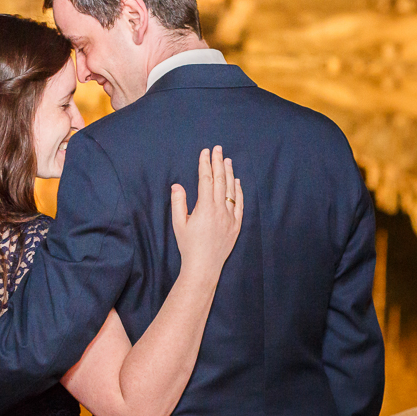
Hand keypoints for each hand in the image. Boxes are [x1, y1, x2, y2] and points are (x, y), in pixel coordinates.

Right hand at [170, 146, 242, 279]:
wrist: (204, 266)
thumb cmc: (188, 246)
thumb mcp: (179, 224)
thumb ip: (178, 202)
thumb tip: (177, 185)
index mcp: (205, 207)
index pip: (206, 179)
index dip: (205, 164)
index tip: (205, 152)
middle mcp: (220, 209)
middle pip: (220, 180)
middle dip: (218, 162)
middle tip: (218, 149)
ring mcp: (230, 217)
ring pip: (231, 190)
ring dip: (229, 173)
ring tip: (227, 160)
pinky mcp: (236, 225)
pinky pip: (239, 204)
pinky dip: (238, 191)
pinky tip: (237, 181)